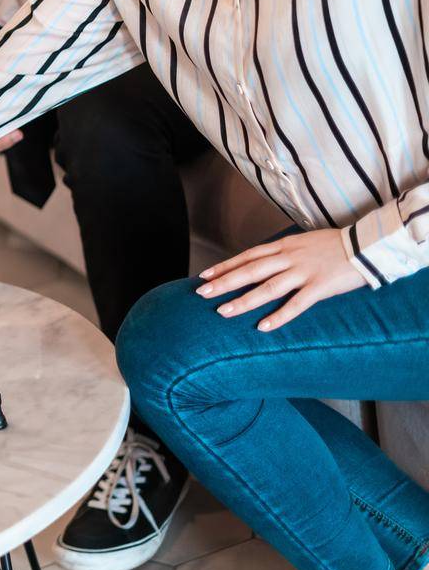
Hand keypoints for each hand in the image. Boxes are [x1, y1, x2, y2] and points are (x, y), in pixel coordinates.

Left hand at [197, 229, 366, 330]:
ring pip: (267, 287)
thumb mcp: (303, 243)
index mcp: (284, 246)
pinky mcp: (321, 286)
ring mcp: (304, 272)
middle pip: (250, 270)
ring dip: (243, 301)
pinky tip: (263, 327)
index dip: (225, 266)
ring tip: (222, 312)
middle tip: (201, 293)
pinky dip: (279, 316)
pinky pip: (296, 304)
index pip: (247, 256)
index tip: (204, 275)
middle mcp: (289, 257)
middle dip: (224, 282)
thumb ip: (284, 253)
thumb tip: (264, 262)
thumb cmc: (335, 245)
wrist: (368, 244)